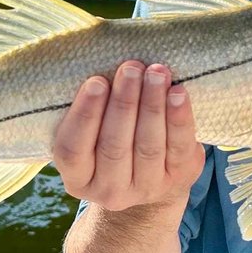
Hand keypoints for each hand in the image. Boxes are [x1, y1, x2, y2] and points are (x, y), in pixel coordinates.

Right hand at [53, 62, 206, 212]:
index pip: (72, 149)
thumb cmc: (111, 140)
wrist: (150, 176)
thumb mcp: (92, 134)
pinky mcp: (178, 179)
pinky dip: (179, 118)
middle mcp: (108, 191)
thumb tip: (99, 62)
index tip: (96, 81)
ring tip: (156, 72)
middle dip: (124, 103)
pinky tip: (178, 93)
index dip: (84, 115)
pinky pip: (179, 147)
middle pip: (114, 146)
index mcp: (78, 178)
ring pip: (148, 146)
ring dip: (152, 104)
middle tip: (130, 68)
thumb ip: (90, 108)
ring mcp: (145, 189)